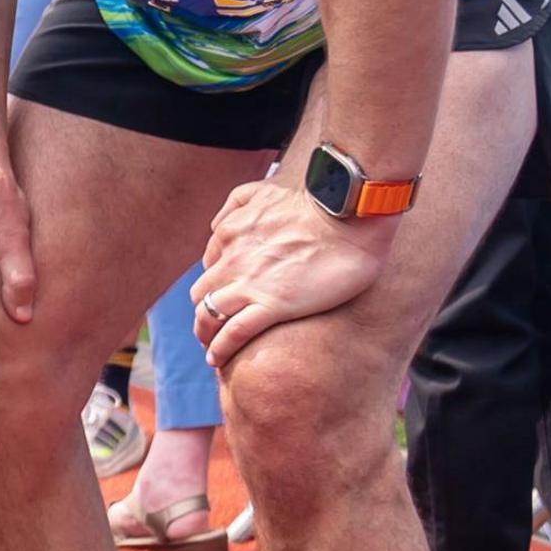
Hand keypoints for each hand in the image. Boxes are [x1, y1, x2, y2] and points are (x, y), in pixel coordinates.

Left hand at [190, 182, 391, 366]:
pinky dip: (220, 349)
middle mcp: (232, 260)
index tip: (223, 298)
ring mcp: (250, 284)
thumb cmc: (318, 202)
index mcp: (230, 234)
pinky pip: (233, 333)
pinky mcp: (273, 305)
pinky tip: (217, 361)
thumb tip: (217, 226)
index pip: (209, 268)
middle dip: (203, 312)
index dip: (214, 286)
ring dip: (205, 334)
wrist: (349, 214)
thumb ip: (235, 204)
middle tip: (213, 328)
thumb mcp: (264, 190)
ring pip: (209, 316)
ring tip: (211, 349)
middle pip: (201, 295)